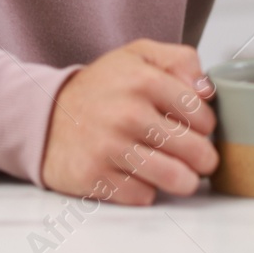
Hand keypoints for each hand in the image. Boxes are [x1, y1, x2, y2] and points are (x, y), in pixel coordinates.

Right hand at [40, 38, 218, 205]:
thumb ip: (180, 61)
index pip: (202, 116)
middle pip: (195, 151)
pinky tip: (139, 175)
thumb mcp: (138, 56)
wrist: (46, 115)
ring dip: (184, 180)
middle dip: (203, 158)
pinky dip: (147, 190)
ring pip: (176, 178)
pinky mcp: (96, 178)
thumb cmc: (101, 88)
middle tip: (198, 157)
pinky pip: (144, 196)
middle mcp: (127, 113)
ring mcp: (110, 148)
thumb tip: (208, 90)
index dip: (205, 125)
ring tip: (180, 172)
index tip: (195, 127)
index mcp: (143, 80)